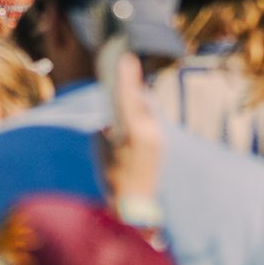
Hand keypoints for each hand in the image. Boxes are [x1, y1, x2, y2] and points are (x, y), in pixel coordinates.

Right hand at [96, 50, 162, 209]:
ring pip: (146, 110)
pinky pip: (149, 121)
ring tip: (125, 90)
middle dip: (131, 86)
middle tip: (123, 68)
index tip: (125, 56)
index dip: (126, 75)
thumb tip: (111, 120)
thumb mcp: (102, 151)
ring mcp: (158, 137)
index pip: (128, 96)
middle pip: (140, 99)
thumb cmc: (112, 180)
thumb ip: (106, 129)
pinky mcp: (161, 144)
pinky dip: (139, 114)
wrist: (135, 208)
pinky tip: (130, 114)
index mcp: (133, 131)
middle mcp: (150, 131)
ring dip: (136, 101)